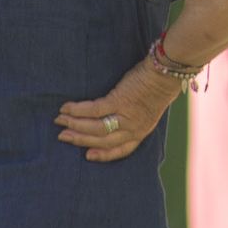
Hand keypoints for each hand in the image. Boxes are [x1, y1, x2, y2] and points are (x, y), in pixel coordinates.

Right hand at [55, 58, 185, 161]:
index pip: (121, 150)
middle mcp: (133, 128)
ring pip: (95, 127)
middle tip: (63, 136)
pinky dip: (77, 110)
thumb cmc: (158, 85)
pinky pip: (93, 110)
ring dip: (74, 124)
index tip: (88, 156)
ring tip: (60, 121)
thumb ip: (135, 116)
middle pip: (102, 140)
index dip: (103, 154)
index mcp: (142, 131)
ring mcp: (126, 116)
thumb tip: (116, 117)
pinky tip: (66, 108)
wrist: (166, 71)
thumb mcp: (150, 108)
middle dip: (80, 139)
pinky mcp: (119, 101)